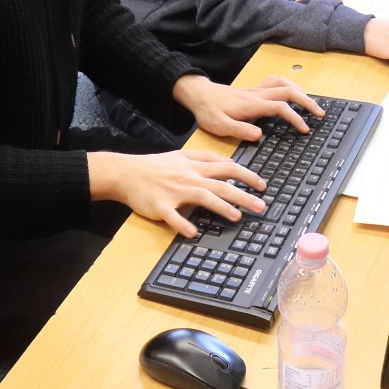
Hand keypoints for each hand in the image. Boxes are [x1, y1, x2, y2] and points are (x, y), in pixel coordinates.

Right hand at [89, 150, 266, 237]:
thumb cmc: (154, 166)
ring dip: (221, 207)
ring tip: (237, 216)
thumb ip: (203, 157)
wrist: (126, 172)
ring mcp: (174, 191)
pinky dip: (183, 224)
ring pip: (202, 196)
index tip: (261, 184)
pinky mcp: (160, 205)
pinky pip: (173, 216)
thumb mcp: (181, 155)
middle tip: (261, 206)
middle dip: (243, 194)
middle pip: (221, 184)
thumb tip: (226, 161)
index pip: (226, 167)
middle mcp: (188, 176)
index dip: (246, 175)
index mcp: (194, 165)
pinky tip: (193, 233)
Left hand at [172, 73, 321, 140]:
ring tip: (312, 103)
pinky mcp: (254, 88)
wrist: (199, 95)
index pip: (280, 107)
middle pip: (288, 91)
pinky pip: (276, 81)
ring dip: (300, 91)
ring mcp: (256, 89)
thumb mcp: (219, 126)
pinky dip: (289, 84)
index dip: (295, 117)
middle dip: (307, 101)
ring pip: (284, 83)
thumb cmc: (208, 111)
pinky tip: (293, 92)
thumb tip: (259, 135)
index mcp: (251, 104)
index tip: (304, 129)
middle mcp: (257, 94)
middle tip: (320, 114)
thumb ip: (239, 130)